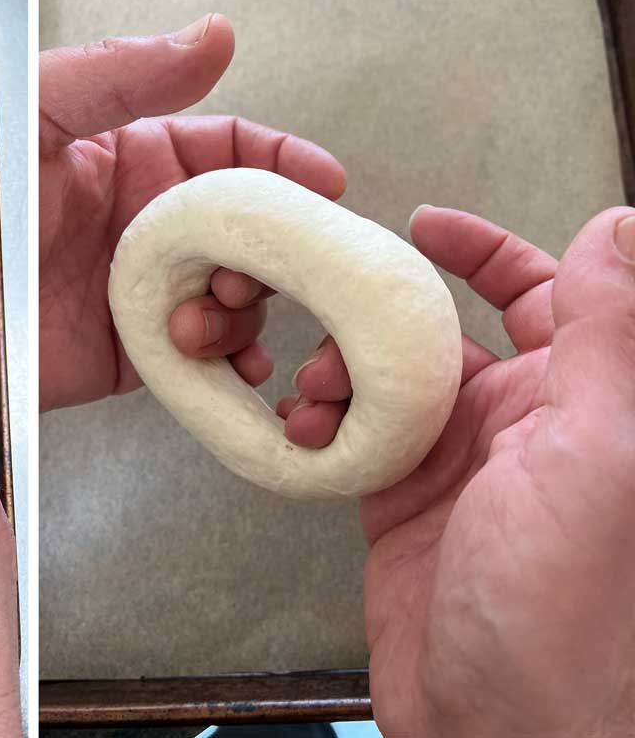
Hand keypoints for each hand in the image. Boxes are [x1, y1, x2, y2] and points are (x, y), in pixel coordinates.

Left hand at [39, 12, 346, 411]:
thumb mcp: (40, 115)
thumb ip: (123, 74)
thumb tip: (211, 36)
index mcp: (134, 162)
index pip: (229, 152)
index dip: (281, 162)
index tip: (322, 182)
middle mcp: (149, 228)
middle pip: (248, 231)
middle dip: (273, 248)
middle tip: (262, 264)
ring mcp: (147, 292)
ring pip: (237, 297)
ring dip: (245, 309)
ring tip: (208, 315)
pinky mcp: (137, 354)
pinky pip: (206, 357)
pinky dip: (234, 361)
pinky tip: (236, 359)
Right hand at [303, 205, 634, 735]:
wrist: (494, 730)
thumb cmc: (562, 616)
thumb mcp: (596, 459)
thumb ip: (608, 339)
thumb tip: (620, 227)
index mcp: (583, 404)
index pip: (545, 296)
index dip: (486, 250)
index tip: (426, 223)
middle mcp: (524, 428)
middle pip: (447, 332)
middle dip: (387, 312)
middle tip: (338, 304)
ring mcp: (460, 468)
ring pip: (388, 380)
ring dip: (343, 372)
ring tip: (315, 391)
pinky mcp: (403, 506)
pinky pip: (353, 438)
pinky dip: (322, 427)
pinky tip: (306, 436)